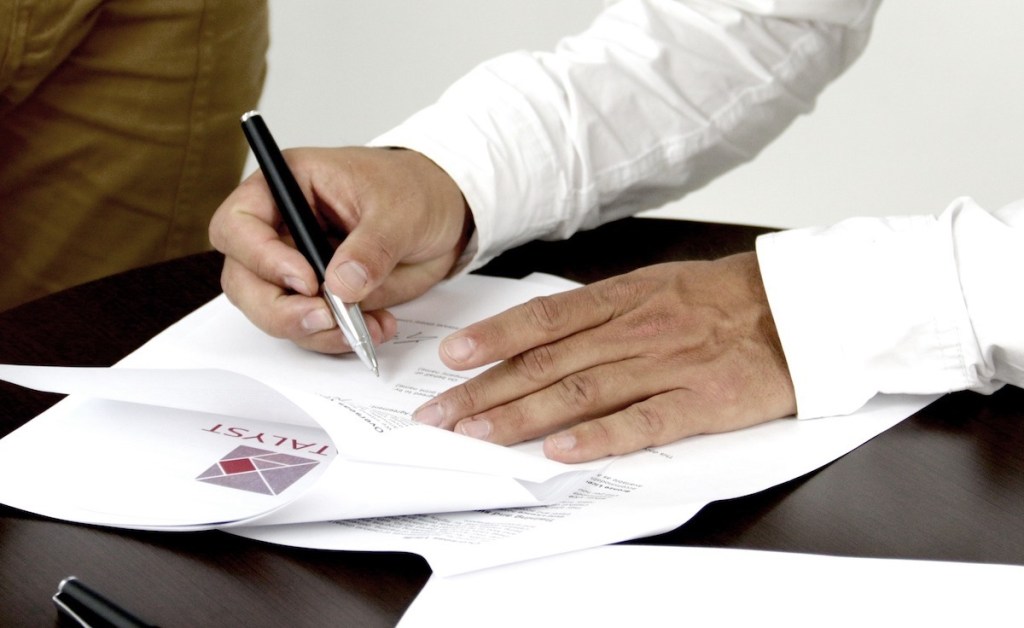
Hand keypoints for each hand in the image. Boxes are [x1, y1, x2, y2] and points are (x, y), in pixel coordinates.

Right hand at [209, 147, 470, 352]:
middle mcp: (281, 230)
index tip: (306, 280)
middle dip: (279, 310)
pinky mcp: (319, 297)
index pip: (238, 225)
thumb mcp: (400, 209)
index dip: (260, 258)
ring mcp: (296, 267)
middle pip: (244, 281)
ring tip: (364, 326)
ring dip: (314, 331)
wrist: (445, 213)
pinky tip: (376, 328)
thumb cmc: (414, 189)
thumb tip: (341, 286)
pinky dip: (338, 338)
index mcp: (287, 186)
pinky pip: (311, 328)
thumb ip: (371, 247)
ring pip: (273, 313)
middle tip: (326, 318)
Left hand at [412, 253, 796, 461]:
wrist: (799, 308)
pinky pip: (642, 422)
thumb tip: (544, 332)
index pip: (544, 321)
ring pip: (581, 392)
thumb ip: (603, 310)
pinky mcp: (700, 402)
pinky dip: (599, 438)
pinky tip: (560, 452)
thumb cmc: (723, 298)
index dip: (493, 339)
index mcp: (624, 297)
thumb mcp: (656, 285)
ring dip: (523, 416)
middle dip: (487, 389)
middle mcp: (636, 329)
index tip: (451, 358)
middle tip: (443, 413)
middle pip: (548, 361)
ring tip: (478, 436)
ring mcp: (667, 366)